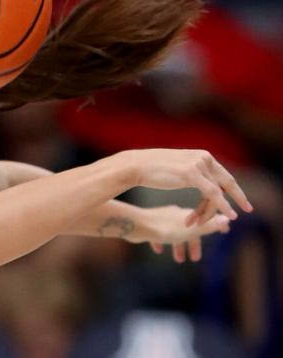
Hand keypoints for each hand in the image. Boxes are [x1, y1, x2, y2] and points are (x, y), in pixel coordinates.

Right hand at [122, 149, 252, 225]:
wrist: (134, 166)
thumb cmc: (151, 170)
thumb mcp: (178, 169)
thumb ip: (192, 172)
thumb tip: (199, 180)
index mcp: (202, 155)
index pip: (223, 175)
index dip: (235, 190)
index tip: (244, 203)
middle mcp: (204, 157)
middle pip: (224, 183)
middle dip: (236, 199)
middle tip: (242, 214)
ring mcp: (199, 164)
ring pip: (216, 193)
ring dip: (208, 210)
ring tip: (196, 223)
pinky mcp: (192, 173)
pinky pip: (213, 194)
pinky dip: (222, 206)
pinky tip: (229, 216)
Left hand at [127, 205, 230, 262]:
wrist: (136, 224)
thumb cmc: (164, 228)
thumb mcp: (190, 230)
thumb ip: (208, 226)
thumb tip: (228, 218)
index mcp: (185, 215)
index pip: (204, 219)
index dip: (214, 226)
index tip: (223, 231)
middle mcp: (174, 215)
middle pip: (188, 230)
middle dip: (193, 243)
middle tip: (195, 258)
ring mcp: (160, 219)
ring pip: (173, 233)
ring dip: (177, 246)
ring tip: (178, 260)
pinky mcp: (148, 225)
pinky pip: (157, 234)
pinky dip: (160, 243)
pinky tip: (157, 251)